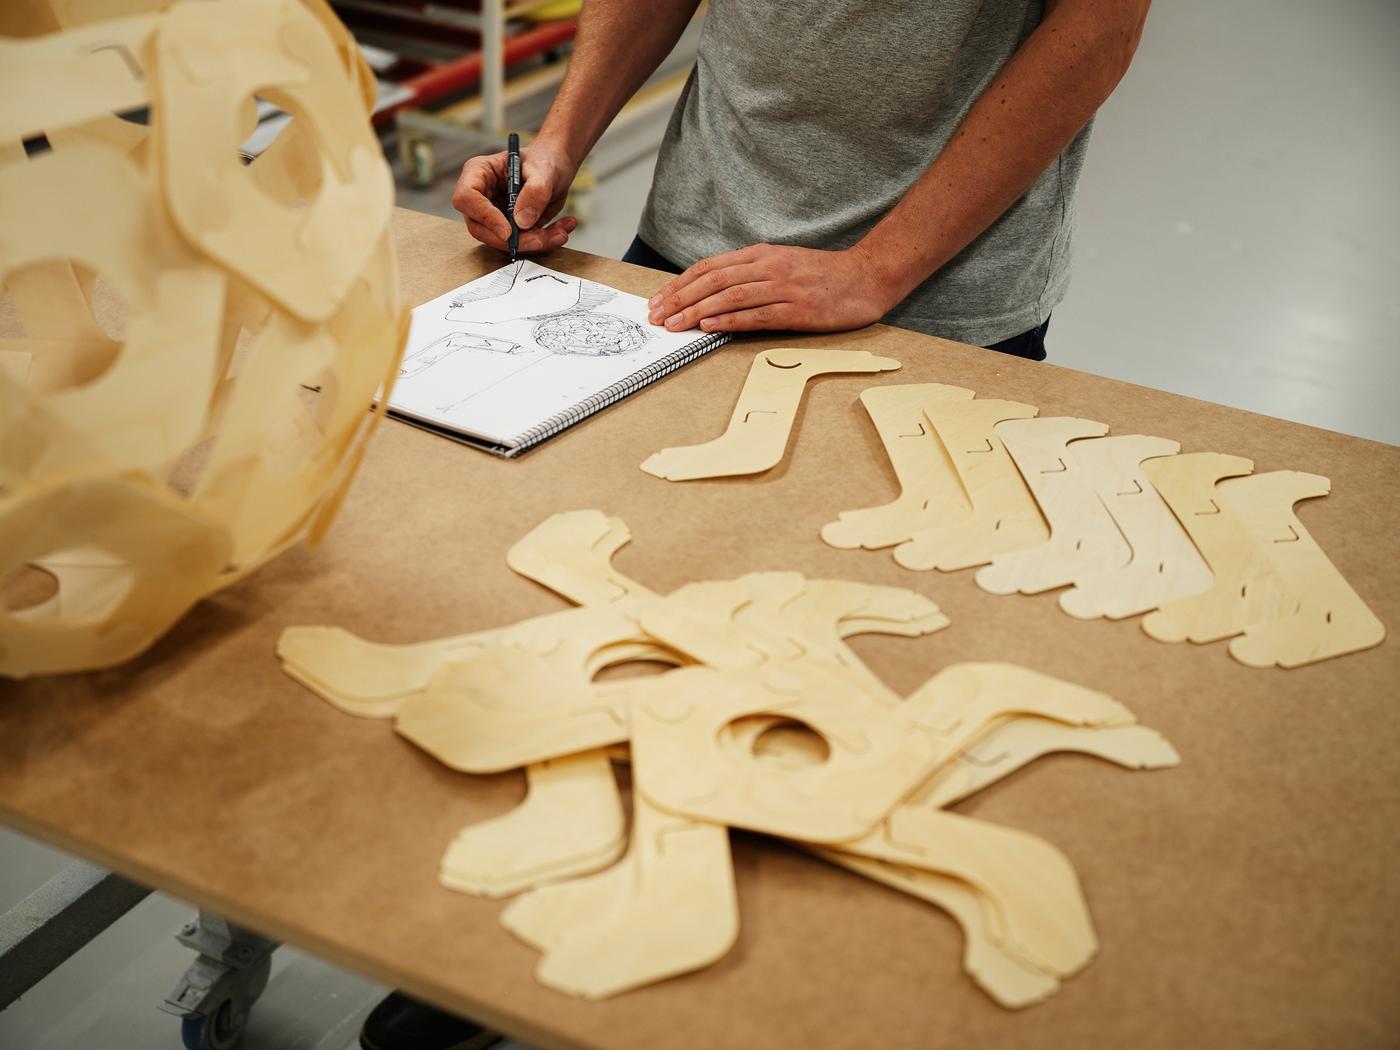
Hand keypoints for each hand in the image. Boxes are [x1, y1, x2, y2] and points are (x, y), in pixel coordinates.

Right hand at [452, 141, 578, 253]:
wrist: (557, 168)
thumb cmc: (545, 160)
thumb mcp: (544, 171)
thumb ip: (535, 192)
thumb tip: (522, 222)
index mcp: (478, 173)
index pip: (466, 198)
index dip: (485, 217)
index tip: (509, 231)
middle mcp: (481, 197)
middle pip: (480, 228)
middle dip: (512, 240)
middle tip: (540, 240)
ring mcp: (493, 215)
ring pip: (502, 241)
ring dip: (533, 243)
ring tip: (560, 233)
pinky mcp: (509, 229)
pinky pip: (520, 243)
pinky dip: (543, 241)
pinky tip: (562, 231)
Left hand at [646, 243, 894, 333]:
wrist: (867, 277)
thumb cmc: (823, 275)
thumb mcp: (782, 265)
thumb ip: (750, 275)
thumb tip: (713, 293)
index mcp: (761, 255)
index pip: (710, 268)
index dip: (680, 284)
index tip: (658, 300)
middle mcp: (768, 267)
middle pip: (713, 281)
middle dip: (679, 299)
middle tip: (656, 316)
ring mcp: (783, 288)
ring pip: (730, 297)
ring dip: (697, 311)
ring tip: (674, 325)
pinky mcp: (798, 310)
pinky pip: (757, 315)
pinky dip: (730, 321)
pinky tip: (710, 328)